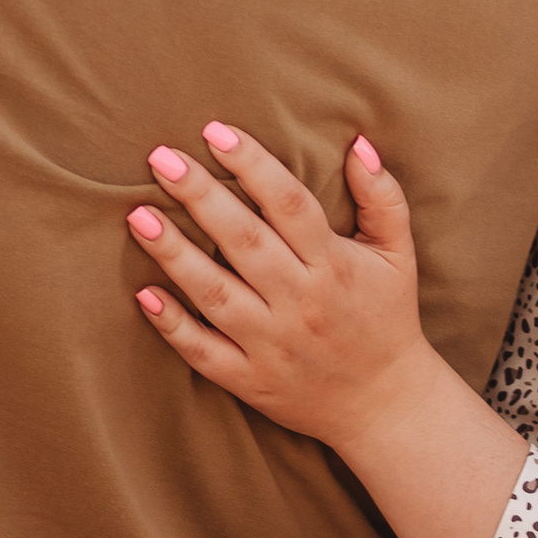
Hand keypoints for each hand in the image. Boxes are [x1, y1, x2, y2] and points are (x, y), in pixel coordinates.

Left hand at [128, 124, 427, 445]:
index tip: (216, 131)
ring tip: (139, 215)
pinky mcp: (250, 379)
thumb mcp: (398, 255)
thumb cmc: (387, 318)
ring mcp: (272, 344)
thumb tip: (359, 142)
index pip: (290, 204)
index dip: (253, 164)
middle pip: (244, 241)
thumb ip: (383, 196)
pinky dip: (173, 325)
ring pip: (216, 294)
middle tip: (161, 159)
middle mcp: (301, 303)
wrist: (385, 406)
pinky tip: (143, 294)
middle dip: (201, 197)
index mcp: (334, 266)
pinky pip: (204, 351)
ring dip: (174, 254)